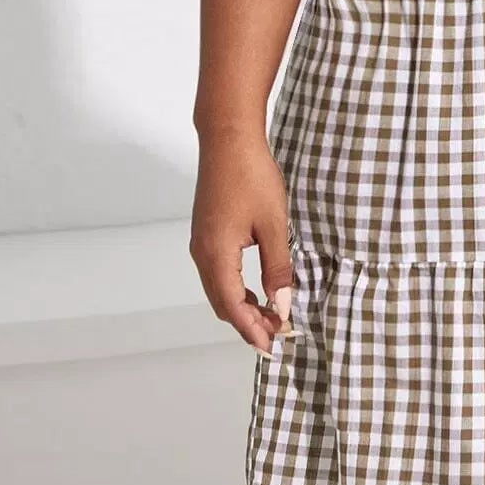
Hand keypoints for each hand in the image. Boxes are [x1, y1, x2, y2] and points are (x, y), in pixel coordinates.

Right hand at [189, 133, 295, 356]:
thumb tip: (282, 305)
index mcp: (216, 255)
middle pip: (222, 303)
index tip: (275, 345)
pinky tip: (257, 289)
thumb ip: (277, 267)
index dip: (253, 329)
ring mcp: (201, 243)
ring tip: (271, 315)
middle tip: (278, 334)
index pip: (233, 306)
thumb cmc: (251, 176)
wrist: (228, 139)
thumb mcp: (273, 224)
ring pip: (219, 289)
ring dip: (242, 306)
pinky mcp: (206, 232)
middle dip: (248, 322)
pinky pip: (217, 273)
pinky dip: (236, 288)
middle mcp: (202, 253)